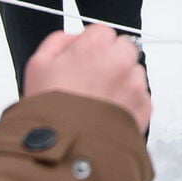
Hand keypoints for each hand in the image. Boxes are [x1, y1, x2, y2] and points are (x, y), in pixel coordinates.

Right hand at [22, 23, 152, 132]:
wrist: (67, 149)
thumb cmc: (50, 110)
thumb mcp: (38, 65)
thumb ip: (58, 41)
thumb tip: (73, 38)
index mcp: (96, 44)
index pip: (102, 31)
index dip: (90, 46)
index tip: (82, 60)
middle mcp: (121, 60)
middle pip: (123, 48)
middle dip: (110, 60)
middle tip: (91, 81)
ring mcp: (135, 84)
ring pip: (133, 73)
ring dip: (121, 82)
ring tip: (97, 102)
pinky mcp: (144, 106)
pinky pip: (140, 97)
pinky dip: (128, 103)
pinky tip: (107, 114)